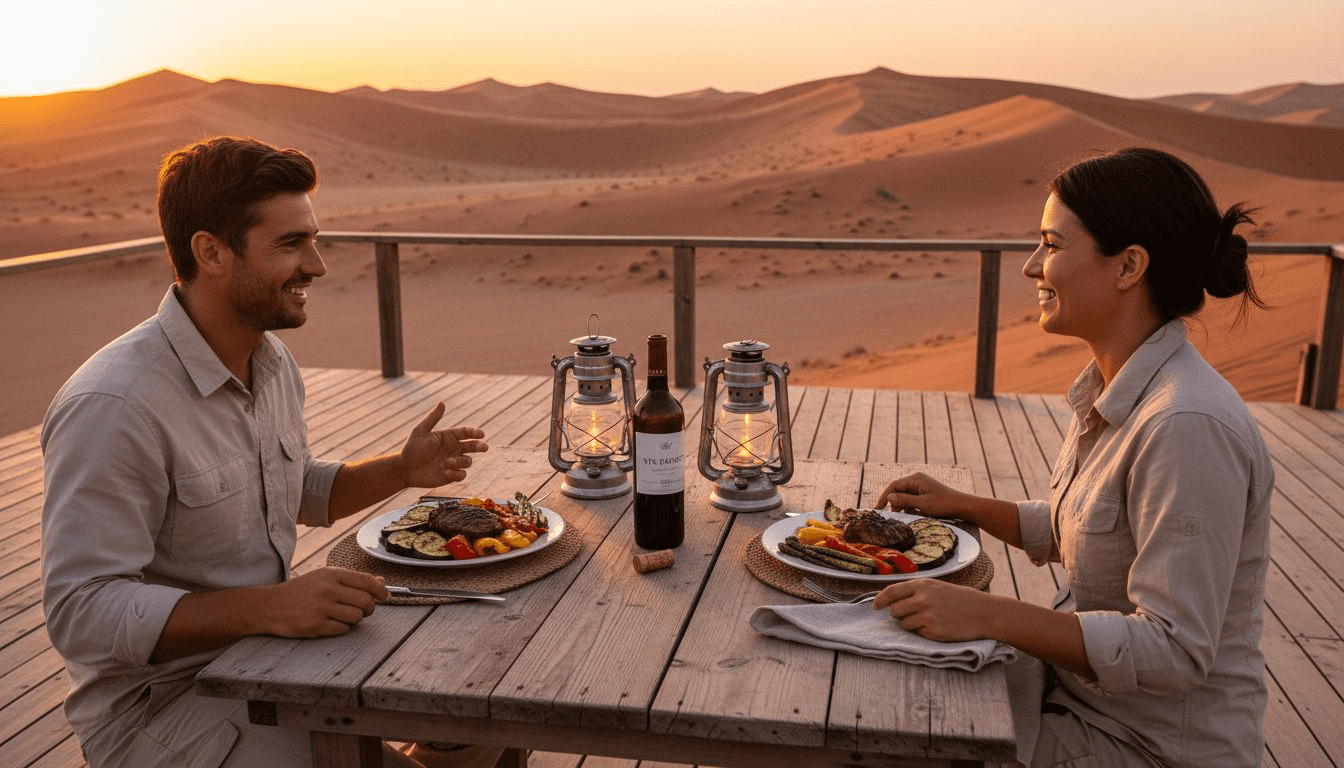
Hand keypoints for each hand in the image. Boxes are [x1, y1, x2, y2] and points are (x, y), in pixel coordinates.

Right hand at [263, 567, 388, 637]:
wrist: (270, 606)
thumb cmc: (301, 591)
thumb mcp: (324, 578)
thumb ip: (353, 580)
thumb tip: (381, 581)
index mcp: (331, 574)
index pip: (367, 581)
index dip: (380, 590)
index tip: (384, 596)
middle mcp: (327, 589)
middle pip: (366, 601)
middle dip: (369, 608)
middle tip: (364, 610)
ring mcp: (321, 608)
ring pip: (357, 617)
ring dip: (355, 619)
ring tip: (344, 615)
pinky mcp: (315, 626)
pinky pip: (343, 630)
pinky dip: (342, 628)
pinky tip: (332, 623)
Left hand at [400, 402, 488, 487]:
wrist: (404, 469)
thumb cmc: (411, 449)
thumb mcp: (421, 431)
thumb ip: (433, 418)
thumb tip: (442, 402)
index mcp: (448, 437)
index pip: (466, 432)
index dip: (475, 432)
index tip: (481, 434)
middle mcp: (453, 449)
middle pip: (473, 446)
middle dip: (480, 446)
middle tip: (484, 447)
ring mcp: (452, 463)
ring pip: (468, 462)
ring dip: (460, 462)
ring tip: (448, 462)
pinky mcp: (450, 476)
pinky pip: (462, 475)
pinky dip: (456, 474)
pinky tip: (446, 473)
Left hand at [873, 579, 993, 642]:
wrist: (983, 612)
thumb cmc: (960, 599)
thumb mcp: (937, 587)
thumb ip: (916, 591)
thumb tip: (891, 600)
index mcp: (922, 585)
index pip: (891, 592)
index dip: (880, 600)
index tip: (875, 606)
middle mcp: (922, 600)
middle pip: (895, 611)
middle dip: (899, 614)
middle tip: (913, 614)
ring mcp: (927, 616)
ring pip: (904, 625)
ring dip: (911, 625)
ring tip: (929, 620)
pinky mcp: (933, 632)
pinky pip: (918, 635)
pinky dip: (925, 633)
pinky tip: (939, 626)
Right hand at [874, 472, 967, 516]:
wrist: (963, 507)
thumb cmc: (944, 504)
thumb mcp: (923, 504)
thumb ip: (904, 500)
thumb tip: (889, 497)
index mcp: (915, 478)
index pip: (894, 486)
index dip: (884, 497)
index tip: (877, 509)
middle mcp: (917, 480)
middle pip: (898, 491)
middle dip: (894, 504)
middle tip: (892, 517)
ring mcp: (921, 487)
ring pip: (904, 497)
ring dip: (903, 508)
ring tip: (905, 517)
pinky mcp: (924, 494)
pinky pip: (911, 501)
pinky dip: (910, 509)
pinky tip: (913, 516)